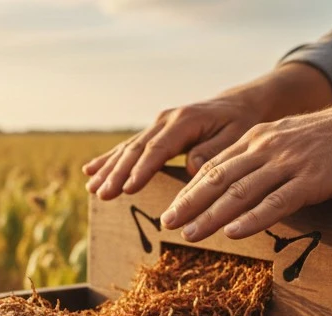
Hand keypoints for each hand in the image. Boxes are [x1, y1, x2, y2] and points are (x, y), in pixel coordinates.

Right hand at [83, 94, 264, 199]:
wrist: (239, 104)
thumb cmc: (241, 123)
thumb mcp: (236, 136)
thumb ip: (213, 151)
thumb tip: (190, 167)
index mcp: (185, 120)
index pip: (158, 148)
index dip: (141, 169)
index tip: (128, 188)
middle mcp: (166, 120)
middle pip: (136, 149)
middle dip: (117, 173)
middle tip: (103, 194)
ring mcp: (157, 124)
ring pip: (128, 148)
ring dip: (108, 169)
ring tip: (91, 188)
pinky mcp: (154, 132)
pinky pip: (128, 147)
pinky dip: (109, 159)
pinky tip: (90, 170)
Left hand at [159, 96, 331, 241]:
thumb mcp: (288, 138)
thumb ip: (262, 156)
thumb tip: (238, 182)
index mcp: (257, 138)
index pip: (213, 166)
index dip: (189, 190)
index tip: (171, 209)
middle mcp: (266, 148)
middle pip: (218, 179)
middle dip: (189, 203)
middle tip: (167, 223)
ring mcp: (288, 163)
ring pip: (240, 192)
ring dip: (211, 216)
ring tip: (189, 234)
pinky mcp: (312, 179)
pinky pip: (276, 202)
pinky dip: (252, 219)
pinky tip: (233, 233)